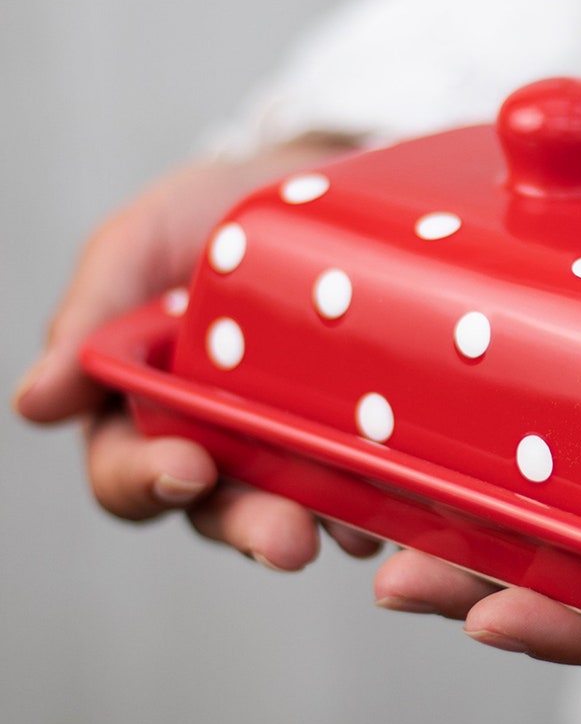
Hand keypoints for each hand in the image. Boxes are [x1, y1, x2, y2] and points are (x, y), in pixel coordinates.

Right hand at [12, 136, 379, 569]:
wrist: (315, 183)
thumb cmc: (214, 213)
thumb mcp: (146, 238)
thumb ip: (93, 308)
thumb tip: (36, 403)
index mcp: (145, 405)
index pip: (127, 469)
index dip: (148, 480)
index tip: (187, 469)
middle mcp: (216, 439)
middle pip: (216, 509)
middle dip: (249, 526)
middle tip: (287, 540)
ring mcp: (289, 443)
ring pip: (294, 506)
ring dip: (320, 525)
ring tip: (354, 533)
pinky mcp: (354, 437)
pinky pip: (365, 484)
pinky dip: (380, 499)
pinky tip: (402, 504)